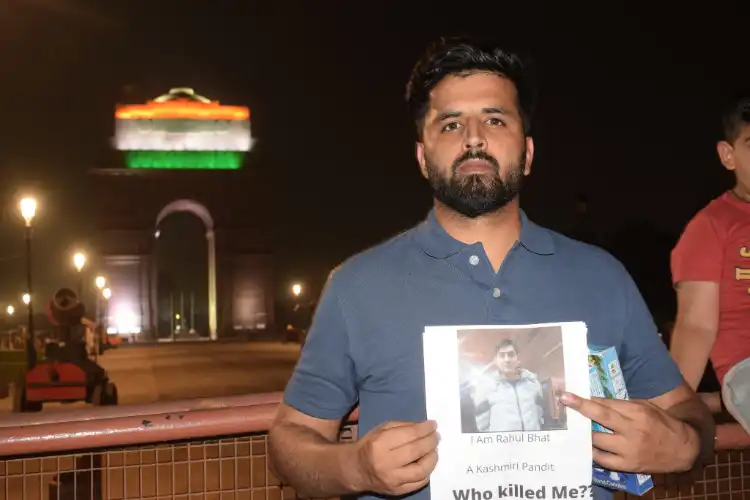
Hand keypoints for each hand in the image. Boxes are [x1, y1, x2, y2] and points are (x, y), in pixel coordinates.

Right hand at [352, 420, 438, 495]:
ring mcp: (393, 479)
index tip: (433, 425)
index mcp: (380, 443)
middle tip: (436, 436)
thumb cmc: (370, 445)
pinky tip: (427, 463)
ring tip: (434, 450)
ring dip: (432, 458)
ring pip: (421, 470)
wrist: (356, 469)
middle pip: (416, 451)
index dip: (425, 429)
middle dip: (431, 441)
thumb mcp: (382, 429)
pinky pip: (419, 482)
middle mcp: (386, 462)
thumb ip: (403, 426)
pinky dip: (427, 472)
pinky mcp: (398, 491)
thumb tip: (425, 427)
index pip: (410, 435)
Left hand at [561, 393, 699, 472]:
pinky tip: (586, 447)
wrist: (683, 449)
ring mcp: (629, 449)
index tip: (569, 395)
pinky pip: (604, 459)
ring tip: (573, 428)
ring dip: (584, 433)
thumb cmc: (662, 423)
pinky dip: (593, 452)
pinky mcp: (629, 464)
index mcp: (637, 412)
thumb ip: (622, 405)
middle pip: (601, 417)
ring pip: (598, 439)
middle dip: (580, 409)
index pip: (607, 404)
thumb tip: (596, 402)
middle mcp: (632, 429)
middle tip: (564, 402)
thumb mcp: (645, 407)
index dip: (587, 399)